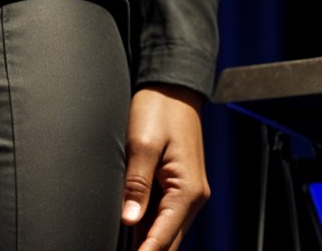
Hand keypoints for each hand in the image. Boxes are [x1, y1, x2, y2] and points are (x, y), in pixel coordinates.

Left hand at [120, 85, 209, 250]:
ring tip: (129, 245)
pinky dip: (152, 224)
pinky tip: (134, 228)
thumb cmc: (160, 108)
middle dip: (149, 250)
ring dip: (149, 239)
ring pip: (168, 228)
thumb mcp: (143, 143)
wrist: (172, 86)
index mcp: (187, 190)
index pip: (165, 236)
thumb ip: (137, 183)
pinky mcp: (179, 183)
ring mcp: (188, 190)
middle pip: (169, 238)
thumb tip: (130, 219)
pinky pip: (166, 212)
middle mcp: (192, 196)